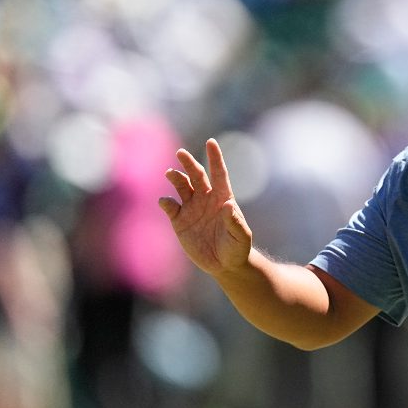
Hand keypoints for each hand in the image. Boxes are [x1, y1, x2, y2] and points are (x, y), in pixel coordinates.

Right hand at [158, 138, 252, 276]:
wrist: (224, 264)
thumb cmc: (237, 248)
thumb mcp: (241, 237)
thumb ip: (235, 222)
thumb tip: (228, 205)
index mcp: (222, 198)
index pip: (219, 173)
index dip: (215, 157)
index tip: (211, 142)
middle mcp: (206, 199)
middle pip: (196, 175)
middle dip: (189, 163)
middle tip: (181, 153)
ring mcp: (191, 208)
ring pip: (181, 186)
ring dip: (176, 178)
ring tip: (171, 174)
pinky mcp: (179, 221)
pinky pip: (170, 206)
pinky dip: (166, 202)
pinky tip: (166, 202)